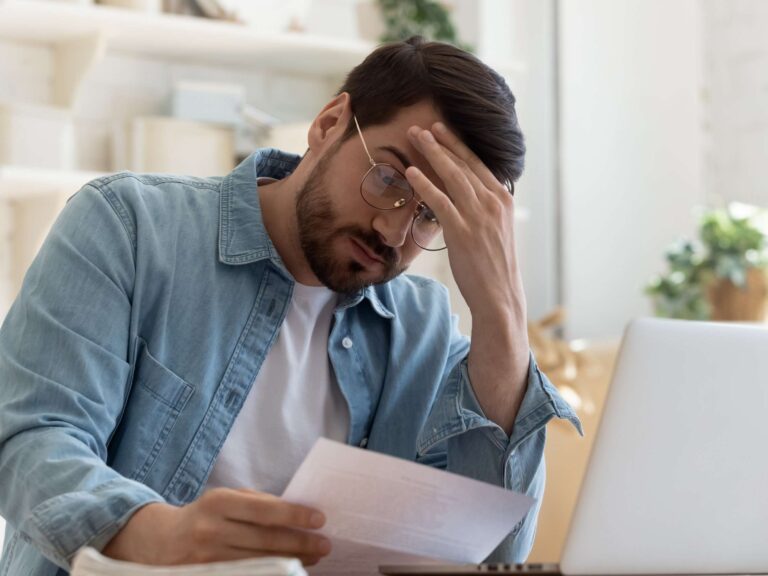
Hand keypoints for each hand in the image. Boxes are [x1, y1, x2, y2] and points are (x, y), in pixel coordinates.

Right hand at [102, 488, 330, 566]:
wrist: (156, 542)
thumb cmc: (203, 516)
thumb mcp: (224, 499)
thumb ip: (256, 503)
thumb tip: (296, 511)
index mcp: (218, 503)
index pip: (264, 510)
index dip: (294, 515)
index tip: (319, 519)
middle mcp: (211, 531)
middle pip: (265, 540)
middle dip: (300, 544)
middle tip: (325, 545)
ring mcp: (206, 560)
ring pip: (258, 563)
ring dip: (291, 562)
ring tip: (314, 559)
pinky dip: (269, 575)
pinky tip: (287, 572)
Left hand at [405, 122, 529, 432]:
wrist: (500, 296)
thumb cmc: (493, 266)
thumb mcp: (495, 230)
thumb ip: (483, 209)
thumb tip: (468, 194)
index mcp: (502, 200)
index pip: (478, 164)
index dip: (458, 144)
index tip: (442, 128)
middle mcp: (493, 202)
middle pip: (464, 163)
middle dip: (442, 141)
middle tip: (423, 125)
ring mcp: (479, 216)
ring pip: (453, 176)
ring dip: (431, 153)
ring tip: (415, 137)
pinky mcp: (463, 232)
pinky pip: (441, 202)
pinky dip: (426, 184)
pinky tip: (412, 172)